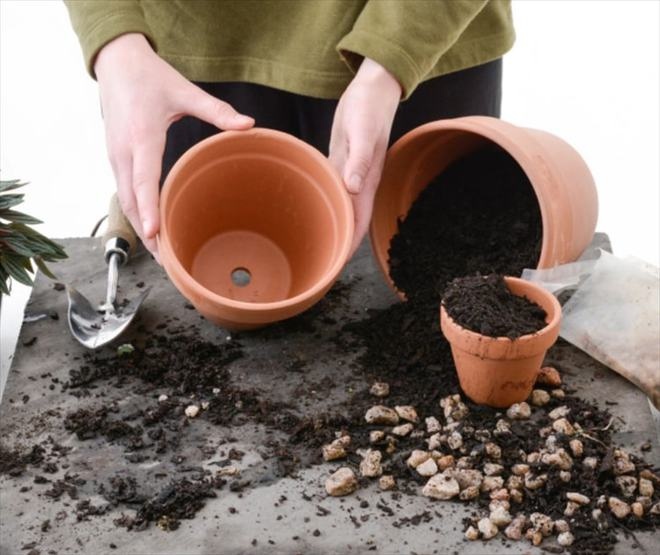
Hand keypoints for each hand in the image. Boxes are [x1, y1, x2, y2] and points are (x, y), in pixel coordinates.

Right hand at [94, 33, 254, 259]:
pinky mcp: (116, 159)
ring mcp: (116, 157)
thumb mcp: (185, 91)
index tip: (156, 235)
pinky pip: (124, 193)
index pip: (143, 181)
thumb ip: (217, 111)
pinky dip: (137, 214)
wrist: (115, 62)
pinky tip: (152, 229)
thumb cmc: (149, 77)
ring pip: (125, 202)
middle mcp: (123, 152)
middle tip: (168, 263)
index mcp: (141, 137)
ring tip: (162, 255)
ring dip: (142, 229)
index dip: (150, 211)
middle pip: (131, 202)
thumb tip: (249, 124)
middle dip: (148, 234)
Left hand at [329, 58, 401, 256]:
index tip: (335, 268)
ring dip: (330, 226)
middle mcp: (358, 183)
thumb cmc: (369, 108)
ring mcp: (349, 174)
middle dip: (337, 244)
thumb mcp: (363, 132)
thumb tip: (354, 189)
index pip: (358, 223)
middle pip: (349, 222)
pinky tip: (310, 211)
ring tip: (313, 246)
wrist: (373, 89)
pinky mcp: (339, 163)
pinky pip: (331, 191)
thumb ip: (358, 160)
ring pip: (339, 209)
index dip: (348, 247)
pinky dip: (323, 204)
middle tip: (318, 265)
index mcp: (366, 181)